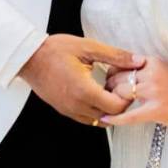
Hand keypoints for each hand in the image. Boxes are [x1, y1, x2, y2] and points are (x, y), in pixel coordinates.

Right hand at [19, 35, 143, 125]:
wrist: (29, 57)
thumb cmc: (56, 50)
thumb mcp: (88, 47)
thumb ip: (115, 56)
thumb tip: (138, 61)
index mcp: (84, 90)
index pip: (116, 107)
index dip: (126, 97)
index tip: (126, 83)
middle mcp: (77, 105)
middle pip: (109, 116)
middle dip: (119, 103)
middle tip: (119, 85)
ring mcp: (69, 110)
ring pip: (98, 120)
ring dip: (107, 108)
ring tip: (107, 88)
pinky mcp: (63, 110)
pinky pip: (86, 118)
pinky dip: (95, 110)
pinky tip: (95, 92)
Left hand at [101, 55, 167, 128]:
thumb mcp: (162, 69)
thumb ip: (144, 68)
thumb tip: (120, 70)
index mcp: (152, 62)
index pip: (123, 63)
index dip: (112, 71)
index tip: (108, 77)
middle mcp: (151, 75)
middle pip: (119, 78)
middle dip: (109, 86)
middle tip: (106, 92)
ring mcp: (153, 92)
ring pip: (121, 93)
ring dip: (112, 99)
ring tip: (109, 104)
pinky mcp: (154, 110)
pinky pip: (129, 115)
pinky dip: (115, 119)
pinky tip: (106, 119)